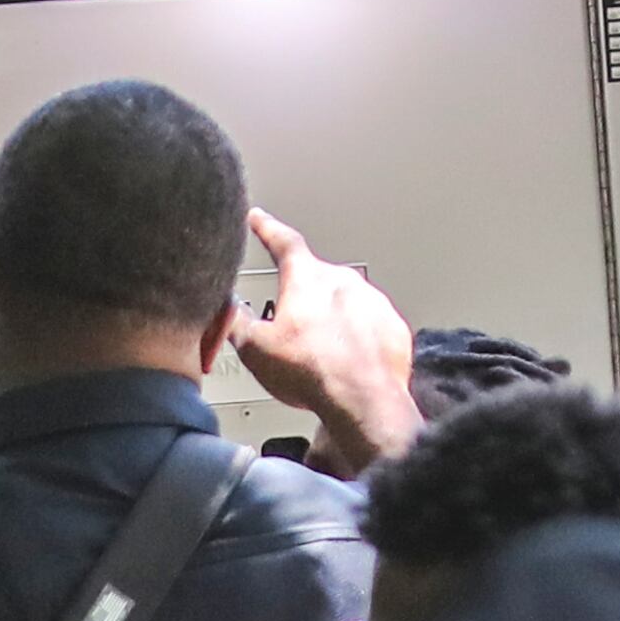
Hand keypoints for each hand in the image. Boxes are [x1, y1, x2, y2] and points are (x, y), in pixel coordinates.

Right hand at [230, 208, 418, 475]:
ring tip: (321, 355)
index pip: (282, 241)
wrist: (363, 401)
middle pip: (316, 278)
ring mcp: (372, 302)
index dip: (266, 229)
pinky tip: (346, 361)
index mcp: (306, 278)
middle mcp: (342, 281)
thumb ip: (238, 321)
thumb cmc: (313, 373)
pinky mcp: (392, 326)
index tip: (259, 219)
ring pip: (344, 302)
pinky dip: (357, 337)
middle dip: (303, 298)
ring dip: (332, 320)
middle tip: (293, 328)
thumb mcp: (255, 349)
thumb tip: (227, 311)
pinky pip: (369, 324)